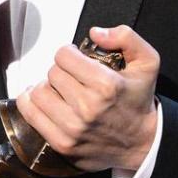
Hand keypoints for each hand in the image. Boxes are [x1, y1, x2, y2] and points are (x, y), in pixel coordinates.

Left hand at [14, 24, 159, 172]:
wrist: (141, 143)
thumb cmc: (139, 100)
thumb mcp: (148, 62)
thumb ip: (126, 37)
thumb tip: (94, 33)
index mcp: (106, 85)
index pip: (64, 56)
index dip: (69, 53)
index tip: (76, 59)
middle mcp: (88, 107)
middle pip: (52, 73)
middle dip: (61, 71)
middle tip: (72, 77)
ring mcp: (72, 128)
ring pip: (38, 93)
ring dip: (46, 87)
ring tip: (59, 89)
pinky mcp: (62, 144)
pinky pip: (31, 114)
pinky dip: (30, 104)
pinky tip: (45, 100)